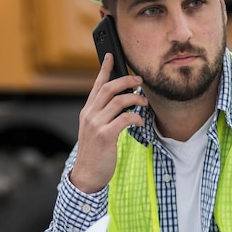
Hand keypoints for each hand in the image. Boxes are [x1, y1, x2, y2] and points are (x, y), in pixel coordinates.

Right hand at [71, 53, 145, 193]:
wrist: (87, 174)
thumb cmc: (95, 153)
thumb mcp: (94, 130)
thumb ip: (103, 115)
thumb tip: (122, 103)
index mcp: (87, 112)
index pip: (96, 85)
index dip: (104, 69)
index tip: (111, 56)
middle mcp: (90, 115)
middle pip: (109, 88)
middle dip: (127, 80)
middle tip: (140, 80)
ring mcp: (96, 124)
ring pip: (119, 101)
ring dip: (135, 99)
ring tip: (144, 103)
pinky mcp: (105, 135)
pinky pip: (125, 118)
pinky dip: (136, 117)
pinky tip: (140, 121)